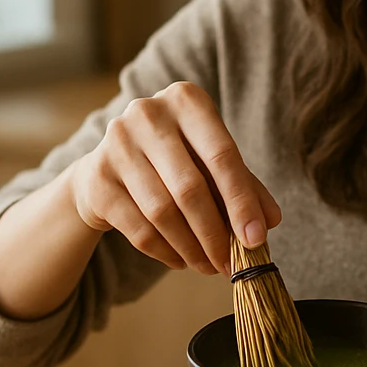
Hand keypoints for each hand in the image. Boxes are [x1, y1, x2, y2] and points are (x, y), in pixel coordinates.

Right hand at [67, 81, 280, 273]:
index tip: (256, 239)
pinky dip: (165, 252)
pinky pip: (139, 228)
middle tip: (230, 264)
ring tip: (209, 266)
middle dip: (215, 234)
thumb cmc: (174, 160)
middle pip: (190, 188)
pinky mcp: (97, 177)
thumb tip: (269, 221)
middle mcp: (148, 114)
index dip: (242, 202)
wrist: (108, 165)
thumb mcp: (210, 161)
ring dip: (192, 248)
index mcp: (187, 100)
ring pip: (162, 212)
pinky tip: (182, 260)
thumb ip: (244, 185)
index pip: (222, 155)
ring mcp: (117, 144)